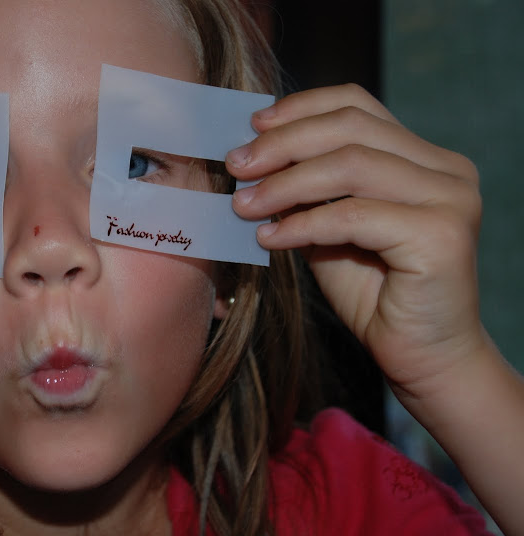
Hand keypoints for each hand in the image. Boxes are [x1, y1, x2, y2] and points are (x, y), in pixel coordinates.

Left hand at [226, 83, 487, 402]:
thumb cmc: (375, 295)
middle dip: (283, 144)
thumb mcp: (330, 230)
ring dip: (285, 184)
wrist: (424, 359)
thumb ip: (305, 193)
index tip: (253, 126)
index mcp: (424, 158)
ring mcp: (450, 198)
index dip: (300, 109)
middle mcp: (446, 169)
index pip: (357, 106)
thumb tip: (252, 163)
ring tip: (244, 205)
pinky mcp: (441, 234)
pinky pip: (353, 216)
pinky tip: (270, 238)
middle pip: (350, 128)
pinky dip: (304, 224)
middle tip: (237, 165)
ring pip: (350, 166)